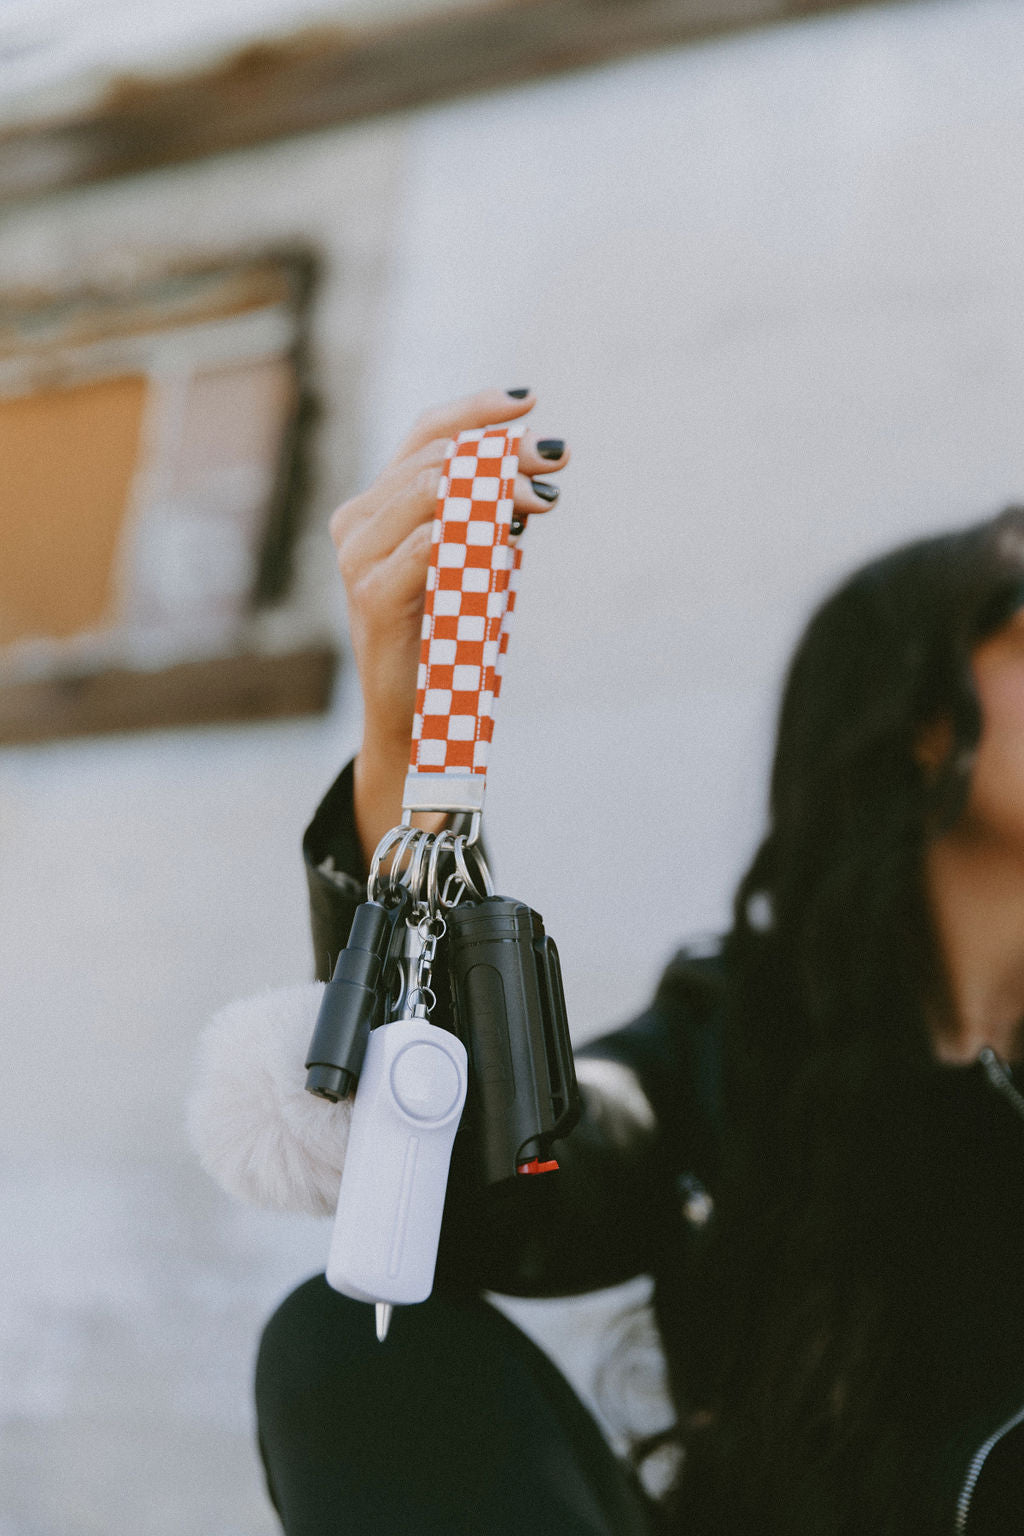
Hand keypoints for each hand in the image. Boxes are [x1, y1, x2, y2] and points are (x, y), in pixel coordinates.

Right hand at [329, 387, 568, 865]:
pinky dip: (473, 533)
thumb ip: (485, 516)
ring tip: (544, 497)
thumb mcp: (470, 561)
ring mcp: (358, 561)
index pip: (424, 434)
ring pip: (428, 491)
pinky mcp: (372, 599)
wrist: (417, 718)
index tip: (530, 400)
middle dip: (503, 452)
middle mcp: (357, 524)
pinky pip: (428, 547)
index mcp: (376, 507)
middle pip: (434, 457)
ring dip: (496, 487)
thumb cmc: (447, 637)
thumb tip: (536, 472)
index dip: (476, 409)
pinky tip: (511, 536)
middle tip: (556, 461)